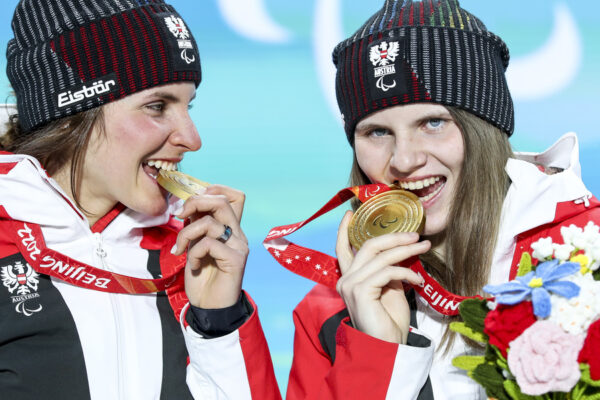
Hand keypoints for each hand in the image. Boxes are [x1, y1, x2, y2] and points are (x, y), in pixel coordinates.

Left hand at [172, 185, 248, 308]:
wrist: (209, 307)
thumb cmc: (201, 276)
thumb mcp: (194, 244)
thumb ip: (196, 225)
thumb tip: (188, 205)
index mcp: (231, 228)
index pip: (234, 196)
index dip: (213, 190)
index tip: (192, 203)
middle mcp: (238, 234)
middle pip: (222, 201)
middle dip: (196, 202)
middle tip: (181, 216)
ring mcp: (239, 246)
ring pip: (210, 222)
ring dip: (186, 234)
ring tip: (180, 249)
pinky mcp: (236, 260)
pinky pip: (209, 244)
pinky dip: (193, 253)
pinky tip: (192, 265)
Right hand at [335, 210, 429, 343]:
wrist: (387, 349)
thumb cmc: (389, 323)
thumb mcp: (390, 290)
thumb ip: (388, 271)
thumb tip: (399, 253)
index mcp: (349, 279)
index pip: (342, 249)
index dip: (344, 230)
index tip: (351, 213)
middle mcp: (345, 280)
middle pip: (367, 246)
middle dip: (393, 236)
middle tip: (415, 235)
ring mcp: (351, 285)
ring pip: (379, 256)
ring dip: (405, 249)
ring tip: (424, 247)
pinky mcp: (361, 291)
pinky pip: (387, 272)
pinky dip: (405, 271)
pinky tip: (416, 278)